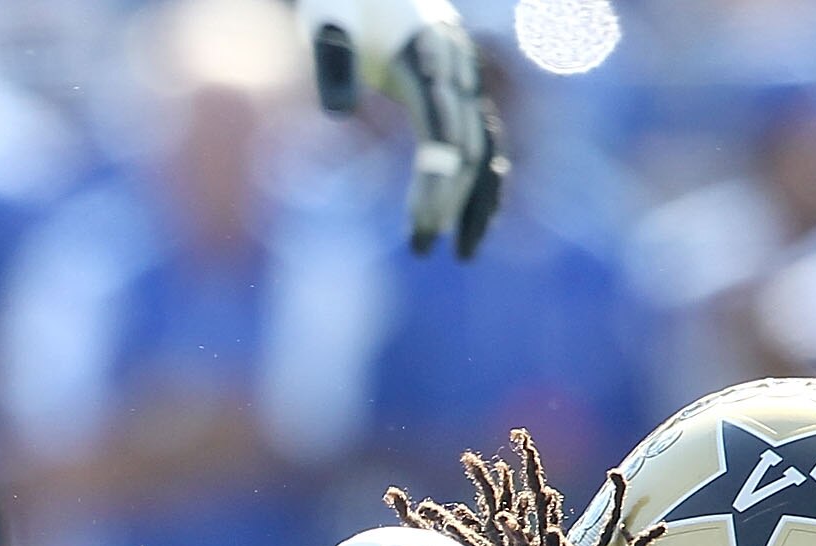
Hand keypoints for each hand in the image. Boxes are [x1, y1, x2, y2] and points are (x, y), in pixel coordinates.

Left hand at [297, 0, 505, 256]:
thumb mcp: (327, 19)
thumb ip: (333, 59)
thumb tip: (337, 113)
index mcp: (429, 52)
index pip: (443, 132)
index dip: (435, 184)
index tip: (418, 228)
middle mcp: (457, 68)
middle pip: (468, 145)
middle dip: (449, 200)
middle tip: (420, 249)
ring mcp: (464, 80)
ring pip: (487, 146)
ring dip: (478, 201)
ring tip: (463, 253)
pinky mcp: (459, 93)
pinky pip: (484, 142)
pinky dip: (483, 183)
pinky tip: (471, 223)